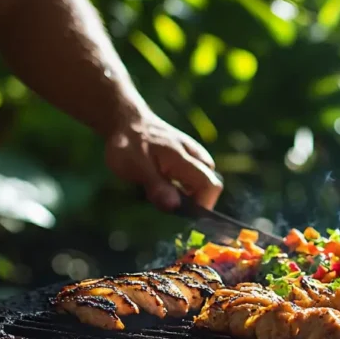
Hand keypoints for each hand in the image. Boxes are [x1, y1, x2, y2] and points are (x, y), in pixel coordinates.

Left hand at [104, 113, 222, 210]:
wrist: (128, 121)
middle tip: (172, 205)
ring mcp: (195, 154)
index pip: (210, 185)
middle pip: (212, 184)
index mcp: (183, 158)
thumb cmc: (129, 145)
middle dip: (197, 200)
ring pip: (205, 180)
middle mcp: (195, 155)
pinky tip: (168, 184)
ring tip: (166, 193)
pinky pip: (198, 175)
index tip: (185, 217)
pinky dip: (187, 185)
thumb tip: (174, 207)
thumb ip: (156, 186)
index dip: (204, 205)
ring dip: (191, 193)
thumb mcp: (135, 167)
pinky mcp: (190, 155)